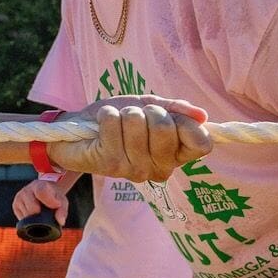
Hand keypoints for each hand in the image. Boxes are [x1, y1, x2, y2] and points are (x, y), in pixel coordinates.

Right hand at [13, 178, 70, 226]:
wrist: (45, 191)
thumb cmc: (54, 197)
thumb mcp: (62, 201)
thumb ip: (62, 210)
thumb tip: (60, 221)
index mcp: (39, 185)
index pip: (41, 192)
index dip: (49, 201)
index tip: (56, 205)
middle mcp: (26, 190)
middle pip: (32, 209)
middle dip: (41, 214)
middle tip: (46, 211)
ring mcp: (19, 197)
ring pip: (27, 215)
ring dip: (35, 218)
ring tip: (40, 211)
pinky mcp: (15, 205)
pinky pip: (22, 218)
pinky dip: (29, 219)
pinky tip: (34, 214)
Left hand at [48, 95, 211, 181]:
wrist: (76, 130)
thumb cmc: (116, 120)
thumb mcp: (147, 107)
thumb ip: (174, 110)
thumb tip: (202, 115)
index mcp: (173, 156)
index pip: (201, 144)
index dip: (187, 124)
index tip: (168, 116)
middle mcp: (158, 169)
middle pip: (166, 127)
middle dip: (148, 111)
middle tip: (134, 117)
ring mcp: (134, 170)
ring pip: (137, 122)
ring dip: (124, 113)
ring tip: (116, 122)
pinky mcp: (110, 164)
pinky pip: (114, 123)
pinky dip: (106, 115)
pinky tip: (101, 125)